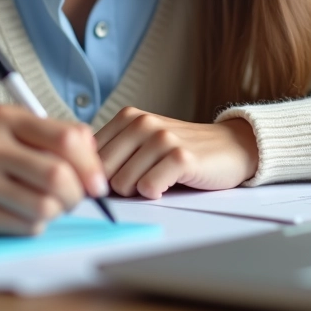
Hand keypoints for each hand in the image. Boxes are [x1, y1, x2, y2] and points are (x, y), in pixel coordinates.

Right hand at [0, 105, 108, 234]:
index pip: (67, 139)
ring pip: (45, 207)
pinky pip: (25, 227)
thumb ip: (54, 138)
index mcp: (5, 118)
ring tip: (46, 206)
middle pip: (58, 176)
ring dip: (56, 212)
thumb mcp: (11, 130)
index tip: (97, 183)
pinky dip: (35, 225)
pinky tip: (21, 214)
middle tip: (73, 199)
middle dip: (76, 195)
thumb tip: (95, 166)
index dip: (91, 165)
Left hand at [95, 107, 258, 198]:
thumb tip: (79, 176)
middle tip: (142, 181)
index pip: (89, 156)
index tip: (115, 180)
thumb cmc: (182, 151)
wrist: (231, 147)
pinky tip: (171, 183)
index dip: (98, 175)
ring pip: (123, 184)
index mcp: (128, 117)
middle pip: (103, 173)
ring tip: (159, 178)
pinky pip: (149, 189)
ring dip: (140, 190)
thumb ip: (113, 152)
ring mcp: (162, 138)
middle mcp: (142, 122)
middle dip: (118, 186)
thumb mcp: (143, 143)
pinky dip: (156, 194)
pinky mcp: (181, 157)